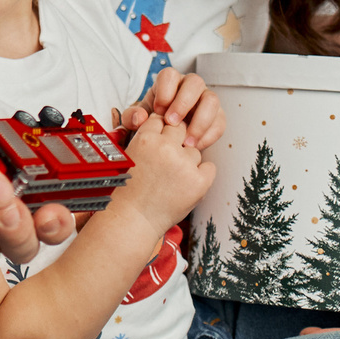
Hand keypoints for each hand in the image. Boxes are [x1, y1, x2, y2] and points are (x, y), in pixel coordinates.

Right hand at [119, 113, 211, 227]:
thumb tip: (166, 125)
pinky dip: (202, 175)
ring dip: (187, 161)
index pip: (161, 119)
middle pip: (180, 128)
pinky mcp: (199, 181)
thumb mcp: (131, 156)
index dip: (161, 131)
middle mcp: (165, 148)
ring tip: (172, 178)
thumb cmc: (129, 190)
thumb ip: (148, 138)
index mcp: (146, 138)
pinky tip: (186, 183)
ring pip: (194, 150)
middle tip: (168, 158)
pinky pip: (209, 167)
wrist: (133, 219)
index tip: (160, 141)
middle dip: (176, 141)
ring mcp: (184, 164)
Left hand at [127, 72, 222, 148]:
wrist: (164, 138)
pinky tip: (195, 146)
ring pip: (212, 100)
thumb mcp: (135, 120)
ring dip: (200, 121)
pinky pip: (219, 122)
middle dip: (183, 103)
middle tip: (172, 123)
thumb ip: (131, 117)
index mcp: (169, 82)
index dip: (165, 91)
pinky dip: (208, 135)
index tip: (158, 110)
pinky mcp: (216, 117)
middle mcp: (189, 87)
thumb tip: (139, 118)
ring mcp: (205, 101)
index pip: (170, 75)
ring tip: (186, 141)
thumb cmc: (151, 122)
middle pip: (195, 82)